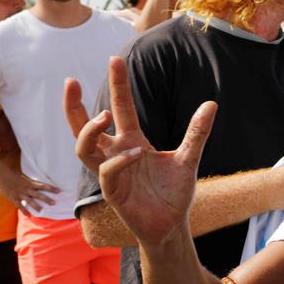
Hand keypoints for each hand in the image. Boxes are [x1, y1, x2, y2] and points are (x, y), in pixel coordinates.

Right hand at [0, 168, 58, 216]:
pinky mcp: (14, 197)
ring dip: (36, 206)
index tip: (59, 191)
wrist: (2, 175)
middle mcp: (27, 189)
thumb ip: (29, 181)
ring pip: (30, 201)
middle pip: (39, 195)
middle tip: (54, 203)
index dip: (51, 188)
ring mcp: (20, 193)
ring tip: (42, 211)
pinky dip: (24, 210)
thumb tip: (35, 182)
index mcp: (30, 183)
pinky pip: (20, 205)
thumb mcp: (23, 177)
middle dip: (47, 199)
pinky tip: (28, 215)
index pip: (43, 186)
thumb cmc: (13, 175)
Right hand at [64, 57, 216, 245]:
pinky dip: (119, 161)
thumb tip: (211, 103)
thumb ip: (197, 132)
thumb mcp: (189, 157)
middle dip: (74, 106)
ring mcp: (111, 173)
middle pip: (84, 128)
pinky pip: (107, 173)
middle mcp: (117, 154)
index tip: (114, 59)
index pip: (121, 108)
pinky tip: (136, 154)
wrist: (172, 225)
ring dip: (90, 131)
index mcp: (132, 142)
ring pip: (84, 149)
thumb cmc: (173, 192)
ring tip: (105, 116)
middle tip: (71, 82)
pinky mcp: (113, 193)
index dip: (118, 85)